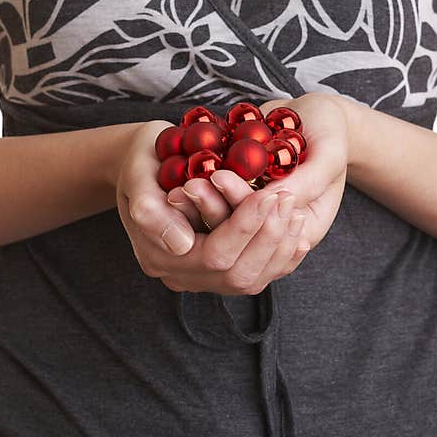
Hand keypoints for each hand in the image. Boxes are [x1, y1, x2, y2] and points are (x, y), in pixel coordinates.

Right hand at [116, 121, 309, 294]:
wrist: (142, 163)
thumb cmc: (141, 157)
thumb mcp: (137, 170)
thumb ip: (150, 207)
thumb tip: (180, 244)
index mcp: (157, 255)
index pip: (214, 255)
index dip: (246, 227)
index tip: (270, 194)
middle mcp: (179, 275)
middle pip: (237, 274)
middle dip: (269, 236)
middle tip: (288, 199)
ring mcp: (199, 277)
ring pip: (251, 279)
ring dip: (280, 247)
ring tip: (296, 210)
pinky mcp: (218, 270)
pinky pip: (257, 274)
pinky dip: (282, 256)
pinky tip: (298, 232)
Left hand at [168, 92, 350, 251]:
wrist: (315, 117)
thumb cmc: (330, 130)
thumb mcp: (329, 153)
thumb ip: (307, 182)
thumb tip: (271, 201)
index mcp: (306, 230)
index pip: (267, 237)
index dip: (242, 214)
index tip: (220, 176)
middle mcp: (277, 233)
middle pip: (241, 240)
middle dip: (214, 210)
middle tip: (192, 182)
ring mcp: (256, 222)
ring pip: (222, 229)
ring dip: (201, 206)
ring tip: (184, 181)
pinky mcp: (239, 206)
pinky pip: (214, 211)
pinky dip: (198, 198)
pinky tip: (180, 180)